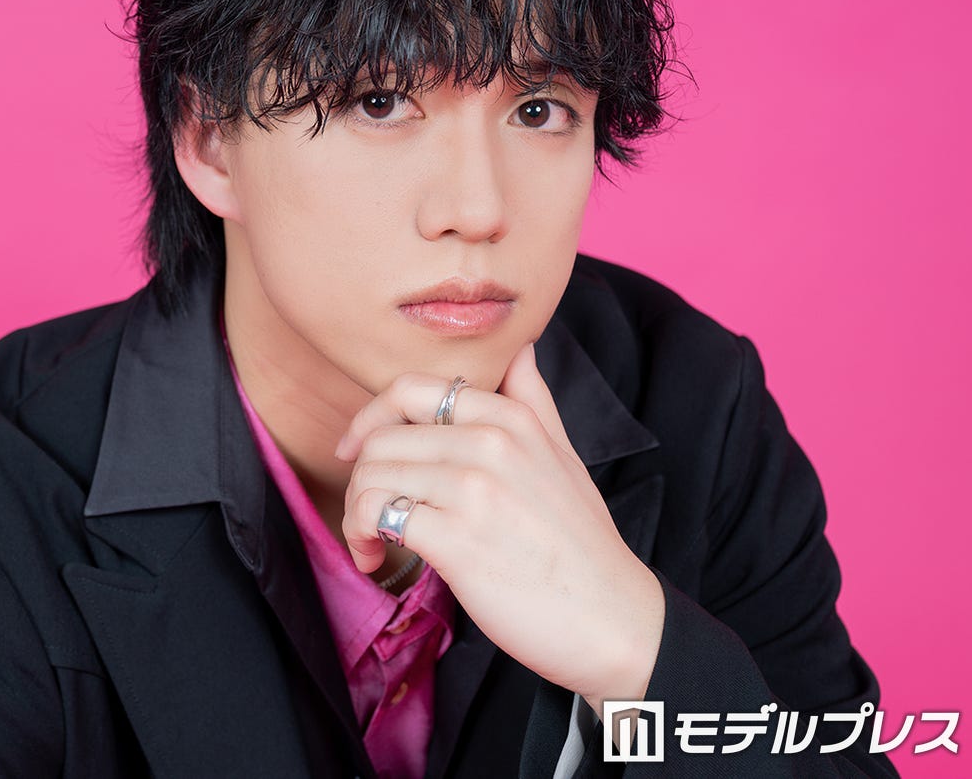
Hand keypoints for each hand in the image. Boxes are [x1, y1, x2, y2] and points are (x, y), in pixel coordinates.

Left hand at [331, 341, 664, 711]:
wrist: (614, 621)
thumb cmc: (582, 545)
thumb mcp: (565, 457)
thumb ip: (533, 401)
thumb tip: (518, 350)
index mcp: (510, 418)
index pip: (409, 389)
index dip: (370, 419)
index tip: (358, 451)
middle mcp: (490, 443)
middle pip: (381, 437)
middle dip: (361, 477)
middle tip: (372, 514)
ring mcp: (473, 489)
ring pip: (372, 475)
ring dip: (357, 512)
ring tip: (372, 540)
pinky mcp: (457, 538)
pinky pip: (377, 515)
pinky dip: (362, 536)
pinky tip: (376, 558)